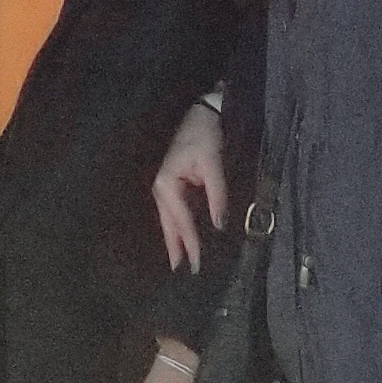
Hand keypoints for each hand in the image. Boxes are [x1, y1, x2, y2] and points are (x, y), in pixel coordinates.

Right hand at [152, 99, 227, 272]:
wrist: (202, 110)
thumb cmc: (204, 133)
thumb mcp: (212, 163)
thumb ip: (216, 195)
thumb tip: (219, 224)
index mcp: (166, 184)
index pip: (181, 220)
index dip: (191, 244)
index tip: (197, 264)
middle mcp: (162, 187)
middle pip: (169, 224)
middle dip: (176, 247)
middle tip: (181, 272)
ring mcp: (166, 185)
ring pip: (171, 219)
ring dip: (177, 238)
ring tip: (181, 260)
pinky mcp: (174, 183)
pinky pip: (177, 210)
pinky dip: (181, 224)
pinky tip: (186, 236)